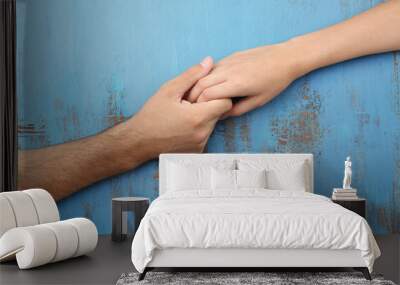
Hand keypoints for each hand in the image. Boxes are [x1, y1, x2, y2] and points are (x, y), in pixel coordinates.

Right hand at [128, 57, 231, 156]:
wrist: (139, 141)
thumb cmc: (152, 115)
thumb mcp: (169, 90)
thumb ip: (192, 75)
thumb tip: (209, 62)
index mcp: (198, 117)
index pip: (226, 103)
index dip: (218, 95)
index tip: (203, 93)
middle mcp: (202, 133)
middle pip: (220, 113)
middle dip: (209, 105)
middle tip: (190, 103)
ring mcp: (200, 144)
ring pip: (213, 124)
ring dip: (204, 116)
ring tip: (185, 114)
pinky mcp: (197, 151)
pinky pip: (206, 135)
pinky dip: (199, 128)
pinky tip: (183, 125)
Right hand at [187, 43, 302, 116]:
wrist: (285, 58)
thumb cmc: (275, 82)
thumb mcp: (258, 101)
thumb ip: (238, 110)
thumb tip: (221, 116)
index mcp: (237, 84)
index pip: (207, 95)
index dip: (200, 104)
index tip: (199, 111)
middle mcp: (230, 71)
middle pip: (201, 83)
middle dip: (194, 95)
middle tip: (192, 105)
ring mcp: (229, 61)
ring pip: (205, 74)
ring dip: (198, 85)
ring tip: (198, 96)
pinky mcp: (231, 56)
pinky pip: (213, 67)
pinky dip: (206, 76)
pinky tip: (209, 84)